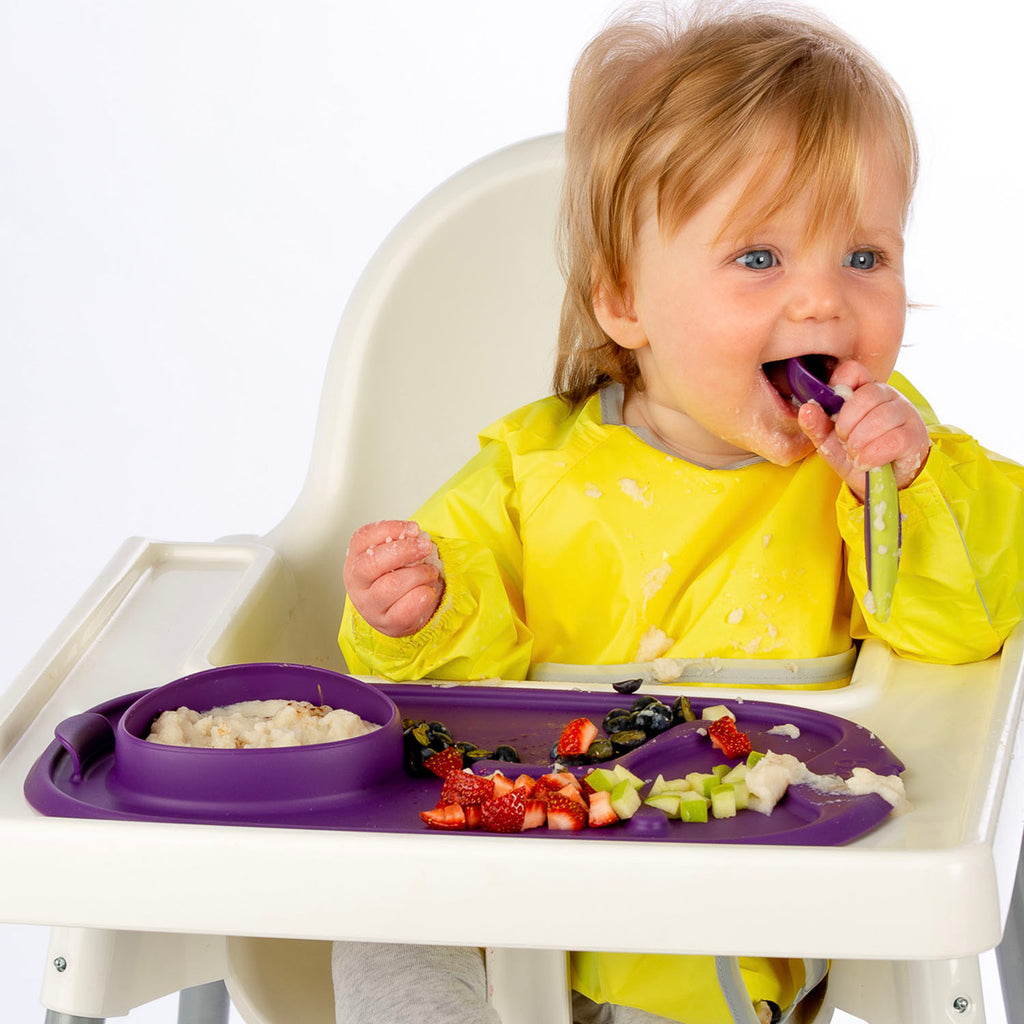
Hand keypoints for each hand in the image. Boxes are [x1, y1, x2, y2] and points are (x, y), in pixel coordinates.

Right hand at [344, 520, 444, 636]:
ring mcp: (370, 606)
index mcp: (355, 560)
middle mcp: (357, 583)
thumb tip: (418, 537)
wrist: (396, 613)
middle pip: (373, 562)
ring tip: (431, 572)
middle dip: (405, 550)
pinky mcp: (387, 624)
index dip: (390, 529)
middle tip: (426, 546)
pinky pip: (404, 611)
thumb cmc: (395, 578)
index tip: (414, 528)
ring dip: (418, 574)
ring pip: (390, 586)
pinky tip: (428, 590)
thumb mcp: (392, 557)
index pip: (363, 538)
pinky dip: (422, 597)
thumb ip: (400, 544)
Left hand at [796, 360, 929, 500]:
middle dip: (847, 425)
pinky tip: (865, 463)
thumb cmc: (856, 454)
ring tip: (855, 455)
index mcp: (864, 389)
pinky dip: (872, 455)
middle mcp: (887, 395)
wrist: (879, 482)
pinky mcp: (915, 435)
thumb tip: (806, 409)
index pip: (852, 371)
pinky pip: (893, 440)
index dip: (838, 389)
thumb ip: (817, 424)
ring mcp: (905, 412)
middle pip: (865, 396)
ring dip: (860, 443)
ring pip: (881, 417)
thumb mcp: (830, 441)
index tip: (833, 416)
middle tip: (844, 441)